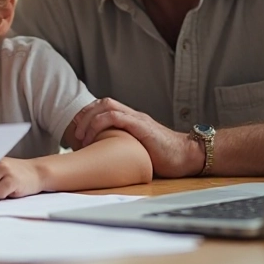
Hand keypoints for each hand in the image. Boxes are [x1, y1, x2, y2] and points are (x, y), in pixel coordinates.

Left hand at [74, 98, 202, 177]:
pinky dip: (99, 124)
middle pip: (102, 103)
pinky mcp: (141, 126)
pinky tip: (92, 139)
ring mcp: (137, 119)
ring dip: (88, 120)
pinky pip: (115, 117)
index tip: (77, 132)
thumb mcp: (139, 150)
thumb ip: (124, 147)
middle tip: (75, 135)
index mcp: (132, 120)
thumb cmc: (165, 157)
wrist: (188, 156)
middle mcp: (133, 115)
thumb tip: (103, 160)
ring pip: (106, 106)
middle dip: (84, 115)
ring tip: (81, 137)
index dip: (88, 116)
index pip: (104, 107)